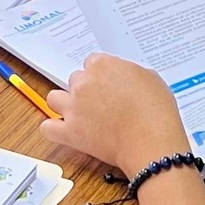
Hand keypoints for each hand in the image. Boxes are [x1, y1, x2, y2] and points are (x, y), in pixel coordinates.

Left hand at [39, 53, 191, 177]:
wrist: (152, 142)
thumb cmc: (157, 112)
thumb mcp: (151, 78)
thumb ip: (130, 72)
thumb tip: (124, 77)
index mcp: (102, 65)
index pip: (92, 63)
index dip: (101, 76)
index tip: (108, 85)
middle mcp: (84, 83)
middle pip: (75, 80)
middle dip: (86, 90)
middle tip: (101, 103)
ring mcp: (74, 107)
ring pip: (54, 99)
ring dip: (65, 104)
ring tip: (80, 115)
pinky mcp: (70, 132)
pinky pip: (47, 128)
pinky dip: (53, 129)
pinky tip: (65, 131)